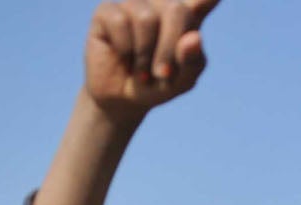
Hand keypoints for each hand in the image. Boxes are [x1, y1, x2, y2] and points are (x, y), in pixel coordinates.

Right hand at [83, 0, 218, 122]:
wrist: (121, 100)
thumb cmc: (156, 85)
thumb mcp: (180, 82)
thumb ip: (192, 62)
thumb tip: (194, 38)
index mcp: (186, 18)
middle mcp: (159, 6)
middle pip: (176, 9)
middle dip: (170, 47)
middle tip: (163, 74)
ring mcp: (133, 5)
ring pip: (146, 17)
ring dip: (145, 53)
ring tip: (141, 70)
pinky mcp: (106, 11)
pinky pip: (120, 21)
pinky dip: (125, 48)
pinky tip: (123, 57)